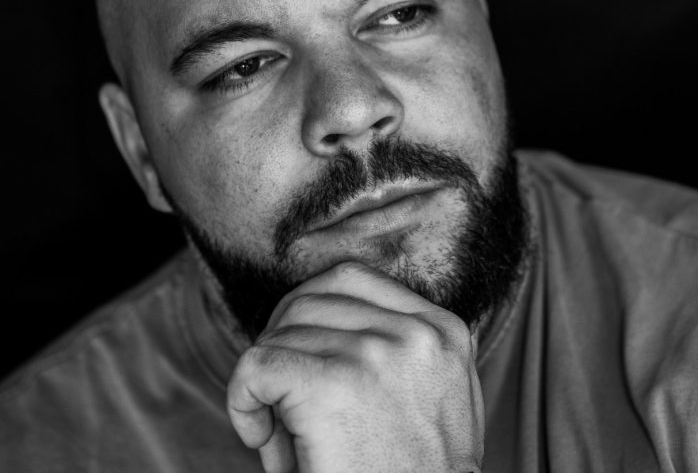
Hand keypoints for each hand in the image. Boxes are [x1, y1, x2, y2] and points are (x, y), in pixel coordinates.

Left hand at [227, 261, 483, 472]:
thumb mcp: (436, 398)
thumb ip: (404, 347)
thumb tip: (324, 311)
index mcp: (442, 331)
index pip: (351, 279)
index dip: (308, 312)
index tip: (301, 357)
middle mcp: (416, 334)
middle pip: (310, 299)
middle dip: (281, 340)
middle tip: (279, 392)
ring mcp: (378, 355)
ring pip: (282, 333)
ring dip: (265, 377)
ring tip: (278, 424)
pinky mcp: (335, 386)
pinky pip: (258, 365)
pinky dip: (242, 397)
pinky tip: (257, 430)